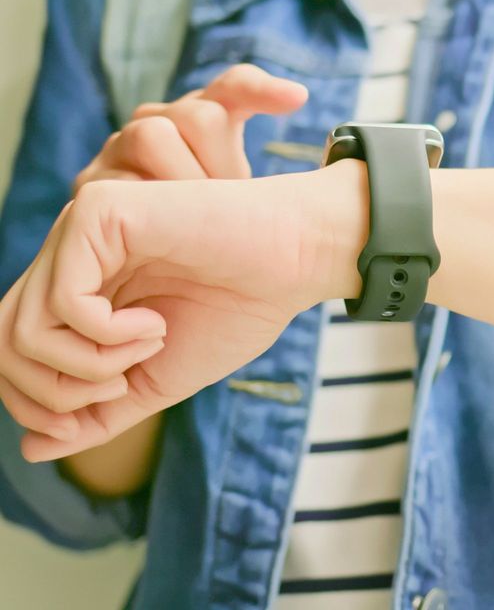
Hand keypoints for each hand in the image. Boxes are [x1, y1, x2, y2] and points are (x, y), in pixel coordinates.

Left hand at [0, 65, 308, 447]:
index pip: (9, 352)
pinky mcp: (97, 213)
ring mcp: (77, 231)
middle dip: (56, 392)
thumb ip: (98, 413)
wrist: (296, 259)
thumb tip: (29, 448)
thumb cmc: (241, 307)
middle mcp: (67, 255)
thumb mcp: (159, 378)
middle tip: (124, 385)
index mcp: (80, 287)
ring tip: (150, 346)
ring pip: (22, 330)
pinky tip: (155, 324)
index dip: (39, 401)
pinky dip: (107, 334)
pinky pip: (62, 301)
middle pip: (2, 344)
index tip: (110, 403)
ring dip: (89, 365)